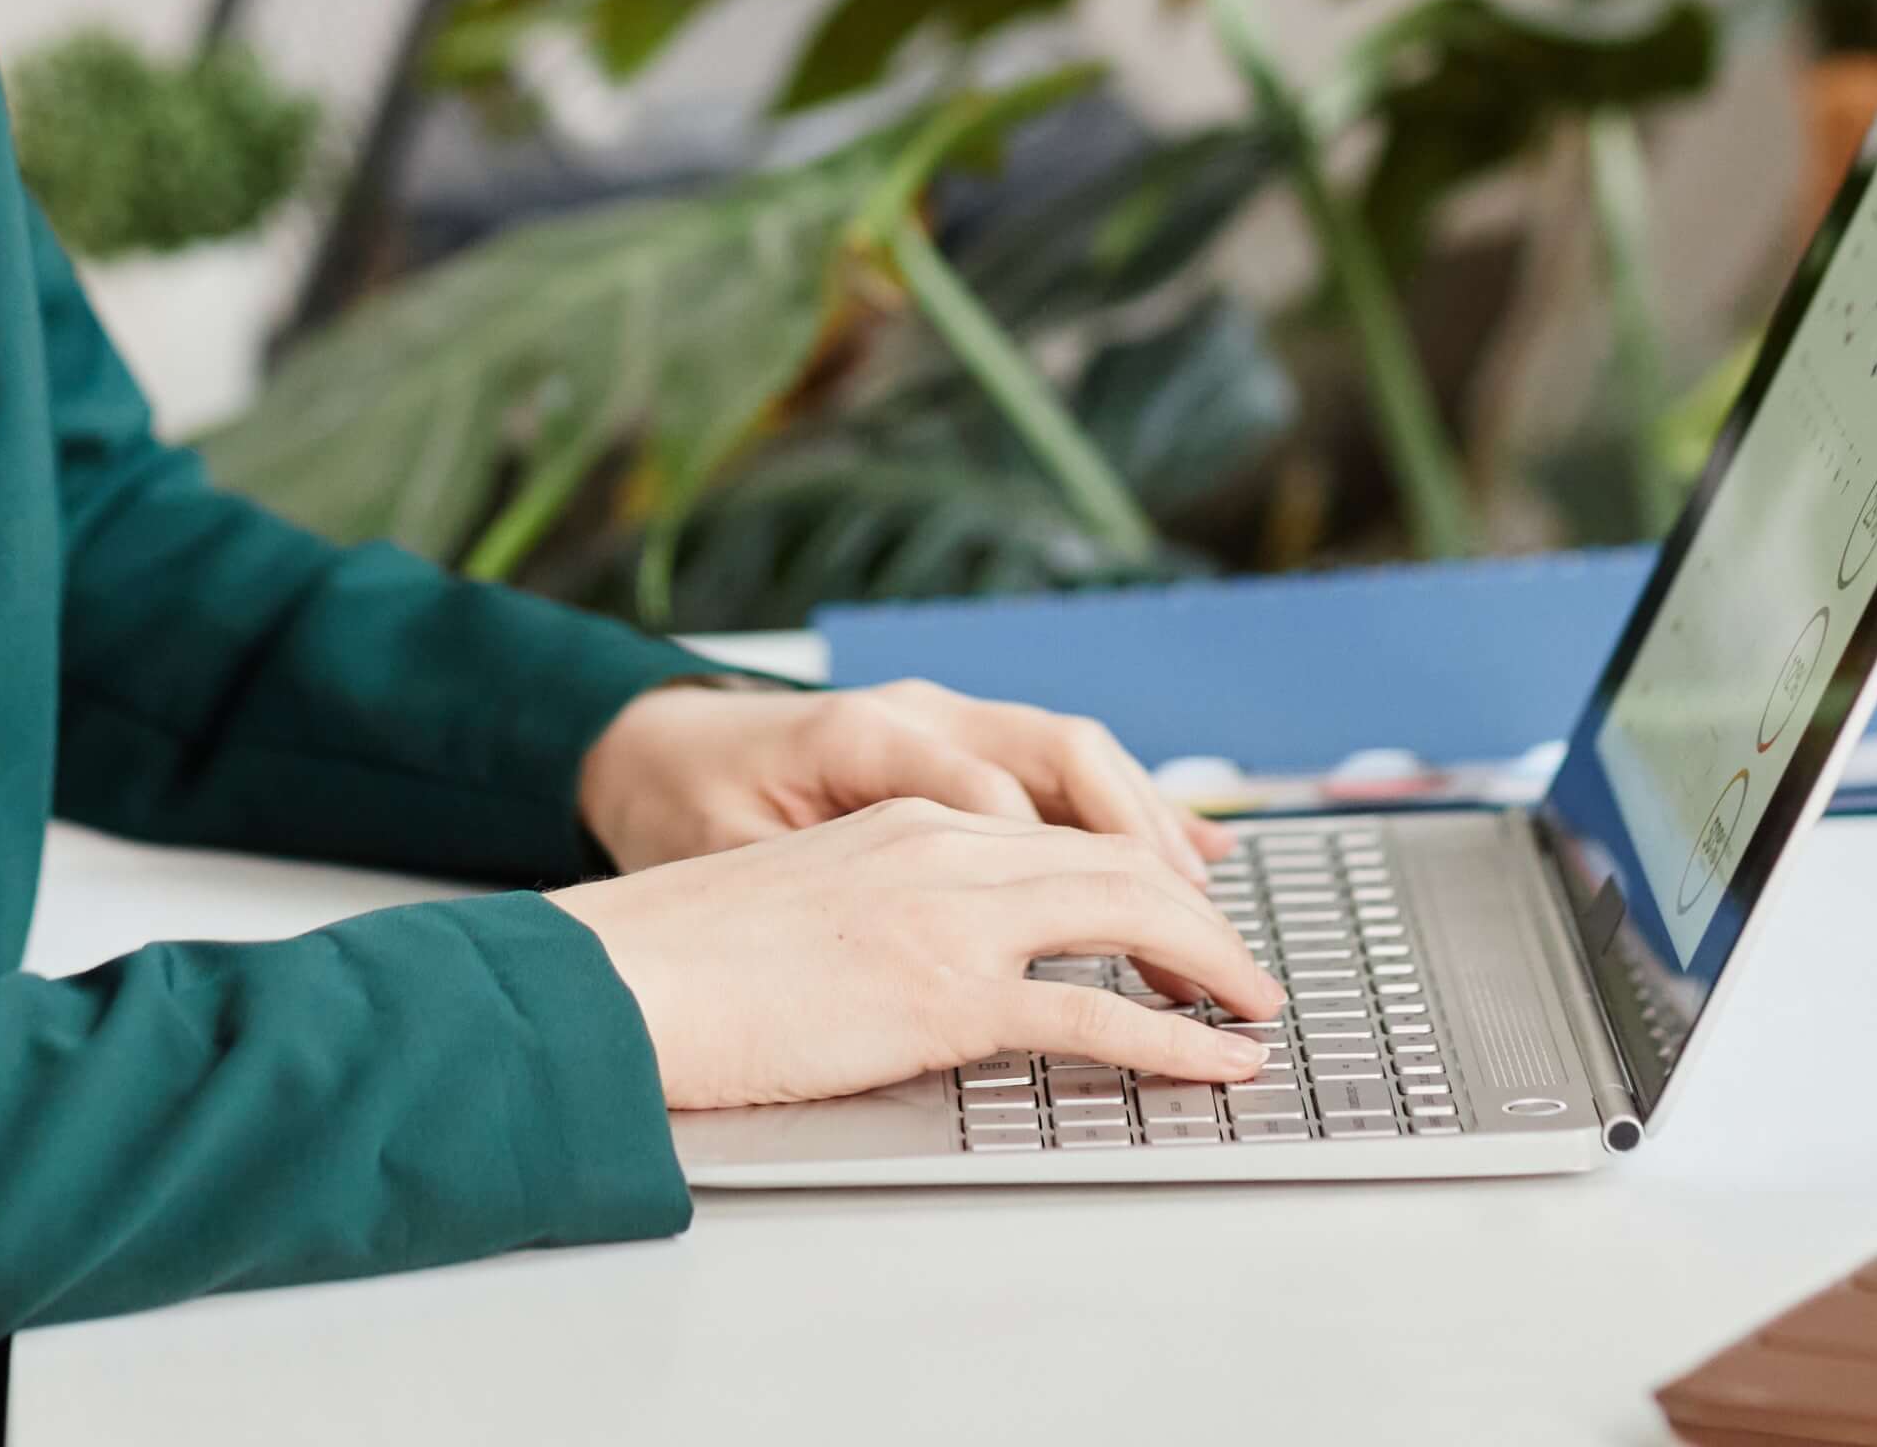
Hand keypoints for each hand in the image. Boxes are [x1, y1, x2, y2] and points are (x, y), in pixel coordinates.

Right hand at [552, 799, 1283, 1109]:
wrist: (620, 977)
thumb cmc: (687, 954)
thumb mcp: (807, 895)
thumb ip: (886, 901)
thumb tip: (930, 957)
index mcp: (908, 817)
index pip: (1061, 827)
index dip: (1141, 868)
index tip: (1184, 914)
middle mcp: (943, 844)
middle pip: (1117, 858)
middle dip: (1199, 915)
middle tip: (1245, 968)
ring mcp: (950, 914)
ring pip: (1128, 913)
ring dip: (1210, 962)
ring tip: (1255, 1006)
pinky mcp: (945, 993)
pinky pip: (1094, 1013)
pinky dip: (1174, 1040)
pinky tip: (1216, 1060)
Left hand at [574, 678, 1230, 886]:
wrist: (649, 747)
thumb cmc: (677, 808)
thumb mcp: (724, 859)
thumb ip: (817, 893)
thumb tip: (895, 954)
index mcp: (858, 733)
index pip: (991, 791)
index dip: (1067, 870)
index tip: (1125, 944)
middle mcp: (918, 712)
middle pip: (1061, 759)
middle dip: (1144, 853)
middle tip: (1206, 949)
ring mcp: (943, 718)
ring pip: (1075, 756)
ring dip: (1147, 833)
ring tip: (1208, 916)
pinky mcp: (954, 743)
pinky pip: (1061, 769)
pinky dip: (1125, 817)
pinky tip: (1185, 857)